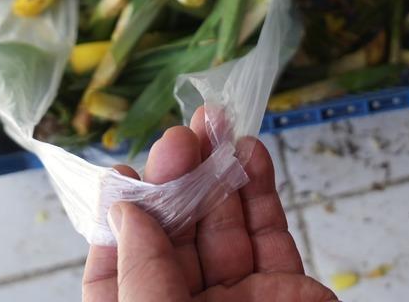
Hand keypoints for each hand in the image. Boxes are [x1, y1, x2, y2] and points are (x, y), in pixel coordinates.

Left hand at [81, 108, 334, 301]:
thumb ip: (140, 277)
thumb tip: (126, 212)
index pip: (119, 267)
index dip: (123, 217)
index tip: (128, 174)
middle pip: (173, 236)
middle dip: (176, 180)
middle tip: (183, 136)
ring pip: (223, 226)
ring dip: (218, 172)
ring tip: (215, 124)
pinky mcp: (288, 294)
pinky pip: (268, 234)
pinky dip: (259, 190)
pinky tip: (246, 153)